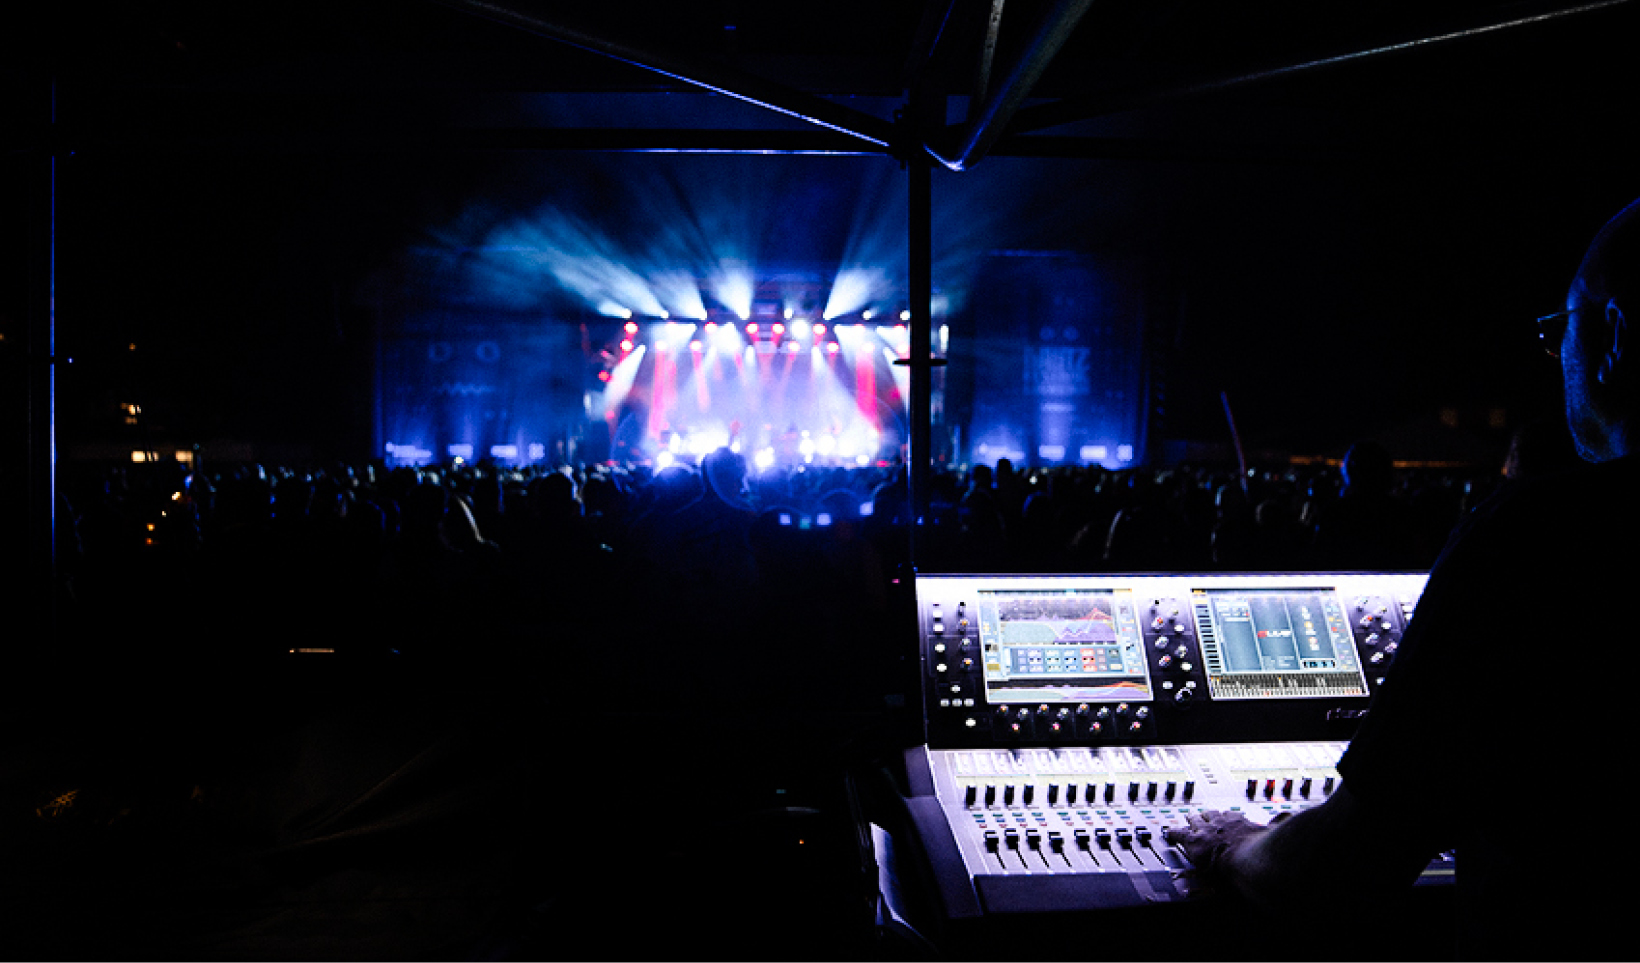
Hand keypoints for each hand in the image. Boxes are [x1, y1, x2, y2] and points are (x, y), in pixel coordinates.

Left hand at [1163, 810, 1283, 886]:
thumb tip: (1288, 816)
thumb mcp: (1272, 834)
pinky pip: (1179, 833)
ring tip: (1187, 821)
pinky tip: (1169, 833)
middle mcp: (1220, 823)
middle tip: (1203, 818)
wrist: (1246, 859)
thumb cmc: (1260, 850)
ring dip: (1191, 821)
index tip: (1225, 818)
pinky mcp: (1194, 841)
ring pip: (1194, 820)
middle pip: (1209, 815)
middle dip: (1206, 816)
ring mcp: (1205, 831)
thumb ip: (1278, 824)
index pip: (1229, 815)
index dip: (1226, 817)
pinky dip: (1174, 833)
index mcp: (1238, 822)